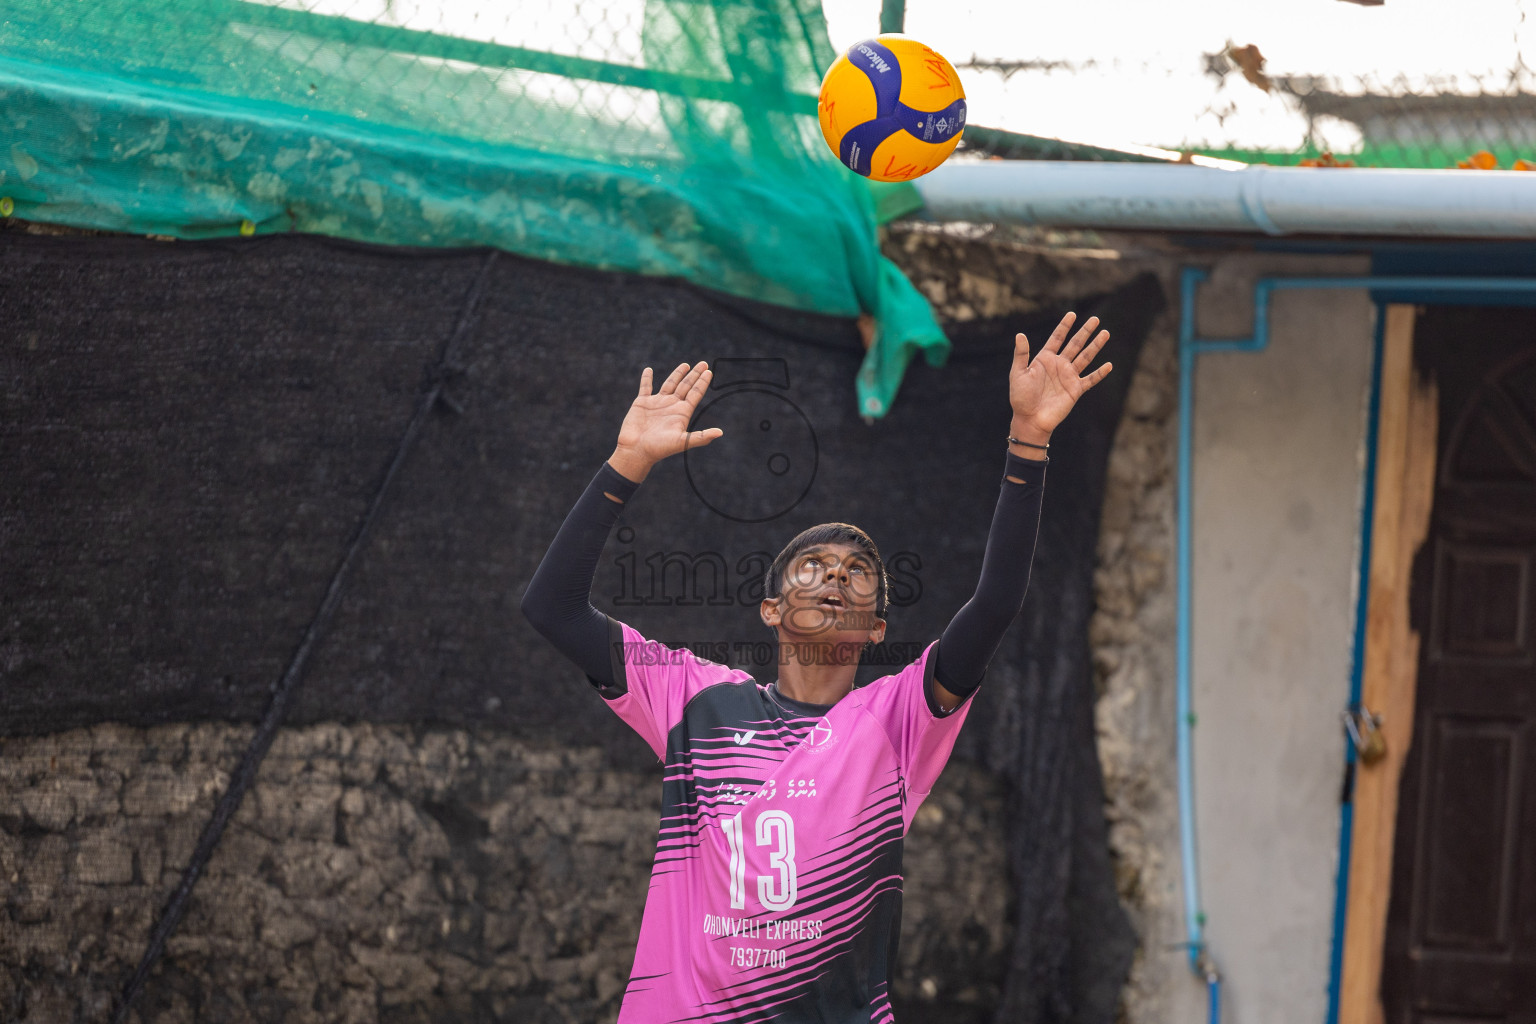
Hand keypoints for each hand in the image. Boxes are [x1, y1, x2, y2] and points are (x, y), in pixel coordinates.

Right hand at [608, 362, 722, 481]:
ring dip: (677, 374)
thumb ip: (701, 437)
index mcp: (682, 413)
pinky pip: (645, 387)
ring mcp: (657, 403)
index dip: (702, 382)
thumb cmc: (659, 448)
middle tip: (703, 363)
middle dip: (694, 375)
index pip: (695, 393)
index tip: (709, 372)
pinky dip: (646, 378)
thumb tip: (720, 433)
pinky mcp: (642, 403)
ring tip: (686, 365)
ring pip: (669, 384)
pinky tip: (649, 370)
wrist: (637, 451)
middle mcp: (671, 406)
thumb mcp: (682, 442)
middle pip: (686, 386)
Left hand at [1008, 312, 1112, 443]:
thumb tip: (1020, 334)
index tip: (1072, 314)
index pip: (1057, 338)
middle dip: (1085, 331)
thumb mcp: (1017, 373)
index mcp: (1045, 359)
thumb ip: (1021, 354)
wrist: (1029, 419)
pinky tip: (1109, 365)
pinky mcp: (1075, 390)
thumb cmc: (1020, 398)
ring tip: (1105, 333)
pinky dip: (1100, 373)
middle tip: (1096, 319)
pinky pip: (1090, 380)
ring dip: (1095, 346)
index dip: (1064, 326)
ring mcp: (1068, 377)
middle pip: (1075, 344)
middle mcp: (1059, 365)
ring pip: (1085, 357)